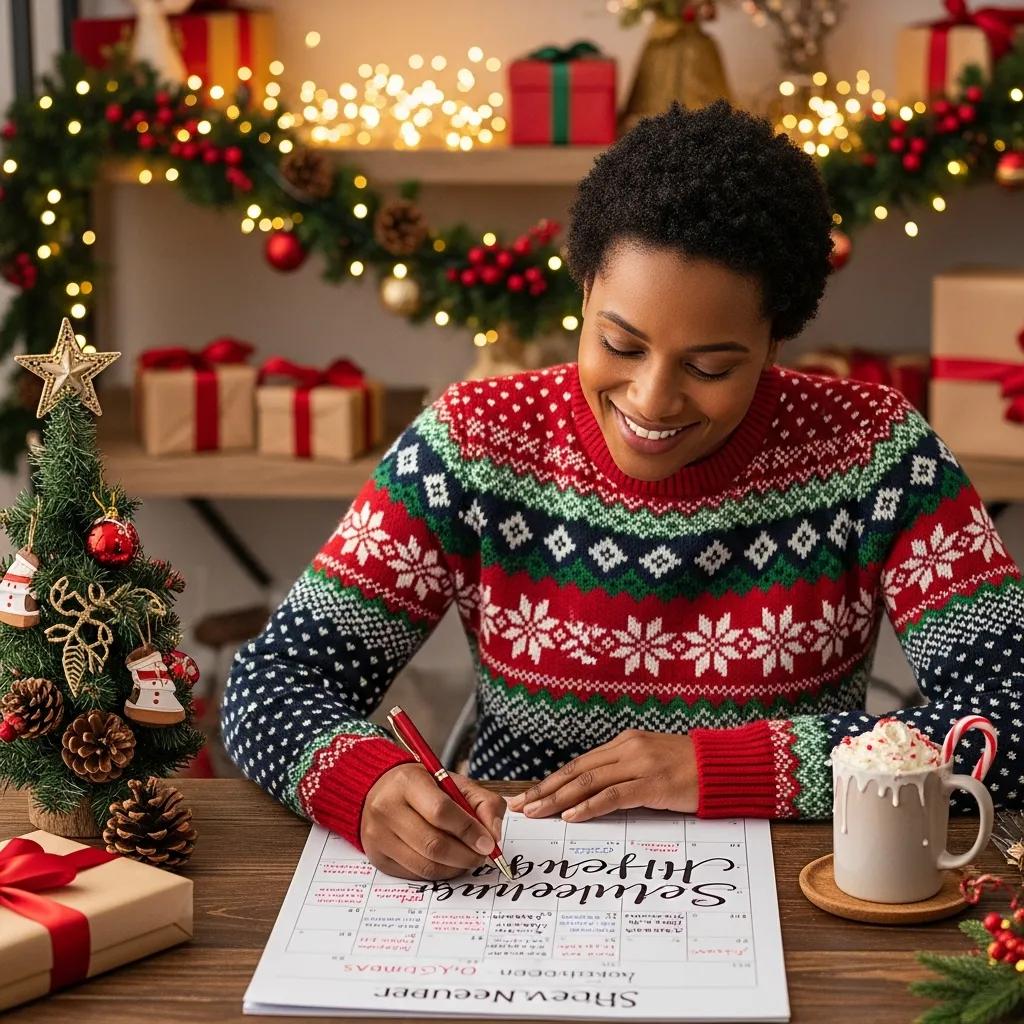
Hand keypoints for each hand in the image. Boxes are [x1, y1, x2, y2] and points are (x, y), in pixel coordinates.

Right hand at [360, 763, 505, 880]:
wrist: (380, 790)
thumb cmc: (423, 787)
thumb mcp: (454, 782)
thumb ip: (483, 802)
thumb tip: (493, 835)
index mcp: (407, 782)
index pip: (441, 811)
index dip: (469, 830)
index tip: (489, 843)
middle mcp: (387, 808)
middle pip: (433, 844)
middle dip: (466, 855)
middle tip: (482, 856)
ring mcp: (378, 835)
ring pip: (426, 865)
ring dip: (455, 868)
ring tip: (467, 859)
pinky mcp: (378, 857)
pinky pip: (416, 875)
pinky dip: (439, 873)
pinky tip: (448, 862)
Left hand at [506, 730, 697, 821]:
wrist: (726, 765)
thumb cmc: (692, 770)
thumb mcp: (653, 764)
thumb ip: (627, 774)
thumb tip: (597, 796)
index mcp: (625, 744)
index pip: (579, 764)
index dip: (552, 781)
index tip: (529, 795)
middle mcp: (627, 749)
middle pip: (576, 771)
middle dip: (545, 790)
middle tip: (519, 806)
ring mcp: (640, 764)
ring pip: (588, 781)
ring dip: (558, 799)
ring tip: (536, 813)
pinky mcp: (653, 783)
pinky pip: (613, 795)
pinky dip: (589, 806)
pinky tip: (571, 817)